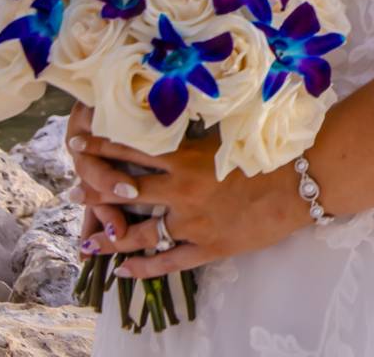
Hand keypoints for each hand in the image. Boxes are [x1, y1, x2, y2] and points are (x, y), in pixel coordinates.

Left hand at [68, 126, 301, 278]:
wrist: (304, 183)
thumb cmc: (275, 149)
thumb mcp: (234, 131)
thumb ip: (204, 126)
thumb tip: (184, 103)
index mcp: (187, 159)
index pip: (131, 150)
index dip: (101, 145)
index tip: (78, 141)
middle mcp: (182, 193)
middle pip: (124, 193)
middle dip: (93, 192)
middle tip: (69, 194)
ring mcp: (193, 223)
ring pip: (137, 234)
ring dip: (108, 236)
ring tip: (86, 239)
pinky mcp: (208, 247)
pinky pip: (167, 262)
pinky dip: (143, 267)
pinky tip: (123, 271)